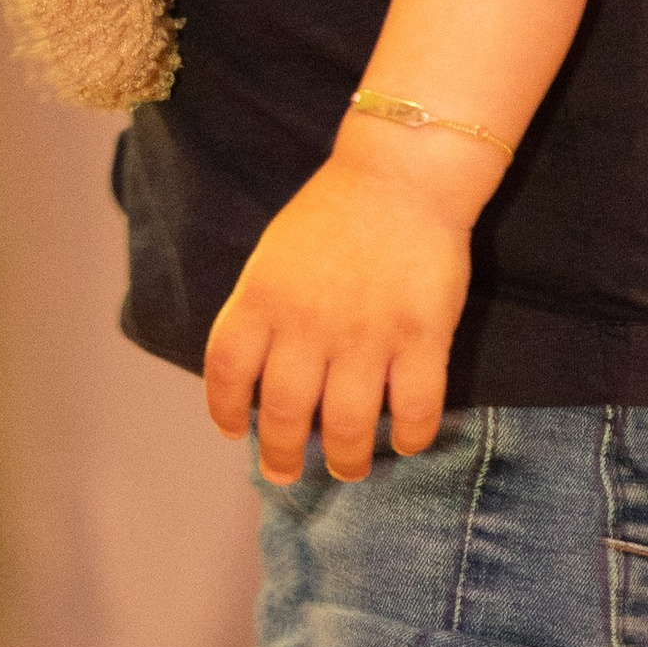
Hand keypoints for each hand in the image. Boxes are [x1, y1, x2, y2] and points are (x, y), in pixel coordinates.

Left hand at [204, 123, 491, 481]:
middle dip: (281, 454)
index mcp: (263, 297)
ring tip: (349, 467)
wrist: (403, 174)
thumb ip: (263, 311)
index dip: (225, 410)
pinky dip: (410, 436)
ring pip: (346, 424)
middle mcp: (308, 323)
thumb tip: (258, 375)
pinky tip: (406, 441)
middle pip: (283, 412)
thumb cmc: (336, 212)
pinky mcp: (422, 335)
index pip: (227, 372)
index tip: (235, 432)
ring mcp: (367, 333)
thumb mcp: (275, 254)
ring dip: (345, 458)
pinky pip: (415, 407)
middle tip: (288, 472)